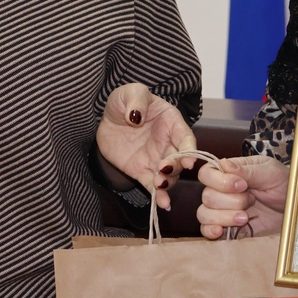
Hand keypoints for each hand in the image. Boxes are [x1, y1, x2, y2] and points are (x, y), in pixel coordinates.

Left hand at [96, 83, 195, 209]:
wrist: (107, 119)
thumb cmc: (125, 102)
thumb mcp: (130, 92)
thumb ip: (136, 99)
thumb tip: (136, 116)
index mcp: (171, 122)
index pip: (186, 137)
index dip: (190, 150)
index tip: (188, 161)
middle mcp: (168, 143)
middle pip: (180, 160)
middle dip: (176, 167)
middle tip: (163, 168)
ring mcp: (156, 159)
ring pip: (169, 176)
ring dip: (167, 182)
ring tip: (158, 184)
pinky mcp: (142, 172)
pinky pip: (152, 186)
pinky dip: (158, 196)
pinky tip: (162, 205)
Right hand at [196, 155, 288, 239]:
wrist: (295, 209)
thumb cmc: (284, 185)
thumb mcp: (271, 173)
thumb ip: (248, 171)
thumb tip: (224, 164)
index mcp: (231, 172)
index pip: (207, 173)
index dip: (219, 181)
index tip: (242, 185)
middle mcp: (222, 191)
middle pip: (207, 196)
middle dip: (231, 201)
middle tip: (251, 200)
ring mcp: (224, 210)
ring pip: (204, 214)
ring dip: (224, 217)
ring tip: (245, 218)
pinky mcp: (228, 228)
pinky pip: (207, 230)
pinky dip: (210, 231)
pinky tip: (220, 231)